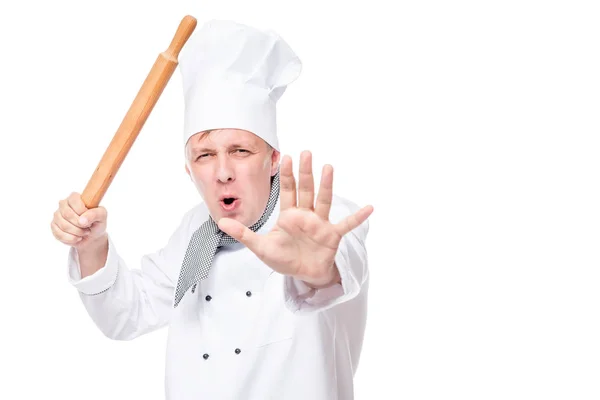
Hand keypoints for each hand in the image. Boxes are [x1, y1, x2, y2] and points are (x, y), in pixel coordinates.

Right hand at [50, 192, 107, 249]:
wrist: (92, 236)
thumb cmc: (97, 222)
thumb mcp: (102, 216)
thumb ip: (95, 214)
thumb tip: (82, 220)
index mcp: (75, 197)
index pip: (74, 201)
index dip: (82, 212)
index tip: (90, 218)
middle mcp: (63, 204)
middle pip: (67, 214)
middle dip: (80, 225)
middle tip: (88, 227)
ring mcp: (57, 215)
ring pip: (63, 226)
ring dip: (77, 232)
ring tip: (84, 232)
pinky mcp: (54, 226)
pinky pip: (59, 234)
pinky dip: (71, 239)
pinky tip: (78, 237)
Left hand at [218, 150, 372, 287]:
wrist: (304, 275)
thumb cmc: (284, 258)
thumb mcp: (260, 248)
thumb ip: (243, 234)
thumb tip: (220, 222)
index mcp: (289, 215)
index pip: (287, 190)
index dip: (286, 175)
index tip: (286, 157)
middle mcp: (306, 215)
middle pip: (306, 189)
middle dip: (305, 172)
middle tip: (307, 153)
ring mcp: (320, 224)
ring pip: (324, 200)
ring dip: (327, 185)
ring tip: (329, 167)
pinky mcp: (332, 236)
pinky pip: (347, 225)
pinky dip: (357, 217)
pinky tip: (369, 207)